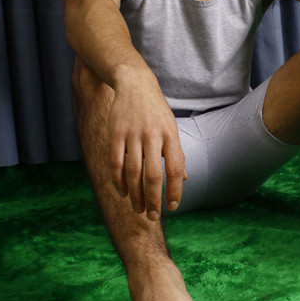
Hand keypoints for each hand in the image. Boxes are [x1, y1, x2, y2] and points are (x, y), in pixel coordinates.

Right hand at [108, 70, 185, 218]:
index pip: (175, 168)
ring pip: (133, 171)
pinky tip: (122, 193)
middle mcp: (152, 135)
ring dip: (135, 194)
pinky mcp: (115, 133)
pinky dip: (118, 180)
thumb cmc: (157, 111)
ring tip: (138, 209)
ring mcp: (132, 134)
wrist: (135, 84)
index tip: (172, 207)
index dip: (174, 190)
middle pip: (153, 174)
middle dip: (153, 199)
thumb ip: (177, 154)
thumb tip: (184, 179)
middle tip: (153, 216)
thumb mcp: (172, 128)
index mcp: (171, 135)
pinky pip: (116, 162)